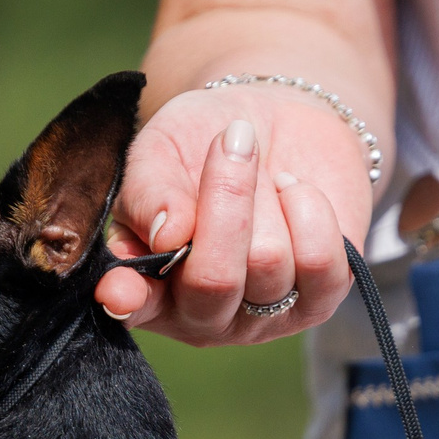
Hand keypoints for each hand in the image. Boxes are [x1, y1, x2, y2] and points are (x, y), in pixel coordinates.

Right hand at [92, 84, 372, 343]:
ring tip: (264, 175)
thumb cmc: (202, 141)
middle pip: (214, 282)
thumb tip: (166, 236)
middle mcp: (204, 315)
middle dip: (225, 201)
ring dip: (267, 196)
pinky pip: (320, 260)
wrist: (277, 123)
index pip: (134, 307)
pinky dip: (308, 207)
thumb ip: (149, 190)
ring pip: (269, 262)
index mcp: (149, 285)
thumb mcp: (161, 149)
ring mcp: (264, 315)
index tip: (117, 290)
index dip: (126, 299)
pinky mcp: (321, 300)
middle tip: (231, 141)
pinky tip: (293, 193)